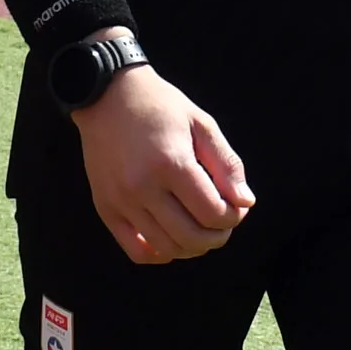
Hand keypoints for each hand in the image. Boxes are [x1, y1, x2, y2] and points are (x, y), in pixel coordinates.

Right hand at [72, 55, 251, 263]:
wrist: (106, 95)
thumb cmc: (160, 106)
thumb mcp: (201, 123)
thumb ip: (226, 163)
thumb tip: (245, 203)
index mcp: (171, 163)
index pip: (213, 213)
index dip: (233, 217)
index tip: (236, 206)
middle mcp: (143, 186)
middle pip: (192, 237)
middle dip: (217, 236)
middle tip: (222, 223)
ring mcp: (121, 201)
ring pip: (167, 248)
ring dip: (192, 247)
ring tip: (199, 230)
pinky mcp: (105, 208)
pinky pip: (136, 251)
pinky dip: (160, 254)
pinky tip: (171, 239)